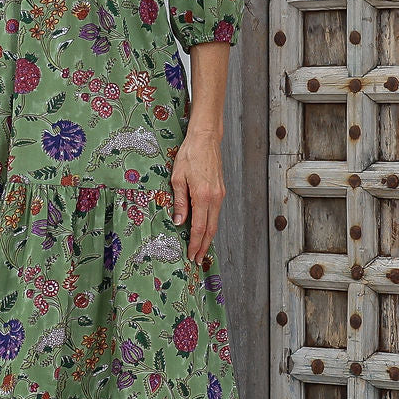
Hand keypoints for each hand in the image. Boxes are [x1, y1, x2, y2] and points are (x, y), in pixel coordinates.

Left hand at [171, 129, 225, 263]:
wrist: (205, 139)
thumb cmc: (190, 155)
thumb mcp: (177, 178)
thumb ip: (180, 202)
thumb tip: (180, 222)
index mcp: (203, 195)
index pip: (199, 227)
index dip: (195, 244)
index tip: (191, 255)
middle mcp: (215, 197)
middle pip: (211, 229)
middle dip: (203, 246)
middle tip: (198, 260)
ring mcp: (220, 194)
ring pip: (215, 222)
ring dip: (208, 237)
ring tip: (200, 249)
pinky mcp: (221, 191)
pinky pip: (216, 213)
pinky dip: (210, 225)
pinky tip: (204, 230)